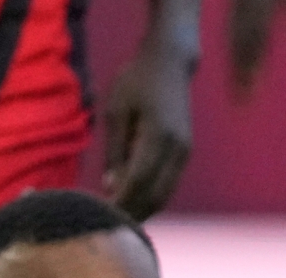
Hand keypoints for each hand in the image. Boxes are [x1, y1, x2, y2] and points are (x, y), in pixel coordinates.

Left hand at [102, 38, 195, 219]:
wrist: (169, 62)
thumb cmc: (135, 80)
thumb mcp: (116, 110)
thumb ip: (115, 150)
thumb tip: (111, 186)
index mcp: (158, 136)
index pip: (139, 181)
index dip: (121, 202)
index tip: (101, 214)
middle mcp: (177, 148)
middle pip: (156, 194)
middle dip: (132, 212)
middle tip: (105, 223)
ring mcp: (185, 151)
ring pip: (165, 192)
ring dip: (143, 207)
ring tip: (116, 215)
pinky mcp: (184, 151)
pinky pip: (168, 182)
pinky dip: (151, 195)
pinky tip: (132, 199)